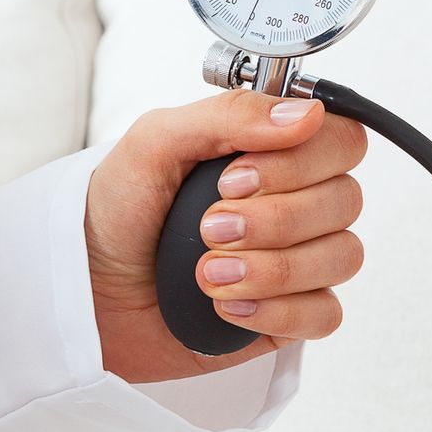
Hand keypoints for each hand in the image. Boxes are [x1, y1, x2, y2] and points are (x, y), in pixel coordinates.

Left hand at [86, 92, 367, 382]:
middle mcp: (297, 202)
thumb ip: (227, 117)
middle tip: (209, 228)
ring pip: (342, 257)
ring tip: (208, 274)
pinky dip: (279, 311)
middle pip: (346, 200)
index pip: (342, 141)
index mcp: (273, 152)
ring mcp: (298, 262)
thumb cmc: (116, 214)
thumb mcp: (153, 143)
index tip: (234, 178)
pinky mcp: (290, 317)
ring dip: (273, 267)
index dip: (301, 162)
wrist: (86, 292)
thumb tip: (306, 114)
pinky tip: (228, 306)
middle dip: (275, 218)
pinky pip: (325, 314)